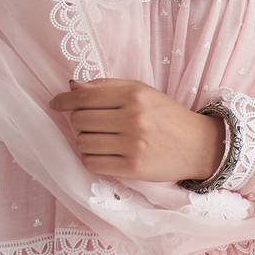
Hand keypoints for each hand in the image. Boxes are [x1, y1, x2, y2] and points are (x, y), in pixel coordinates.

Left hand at [50, 78, 224, 182]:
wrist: (199, 145)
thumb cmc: (167, 116)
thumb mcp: (143, 91)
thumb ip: (107, 86)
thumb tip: (72, 86)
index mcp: (134, 95)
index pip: (85, 97)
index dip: (63, 101)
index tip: (55, 104)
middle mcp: (133, 118)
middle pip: (80, 120)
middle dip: (76, 121)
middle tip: (86, 123)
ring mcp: (133, 145)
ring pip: (83, 142)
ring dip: (82, 141)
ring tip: (96, 139)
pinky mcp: (133, 168)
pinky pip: (92, 163)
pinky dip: (88, 158)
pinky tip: (99, 153)